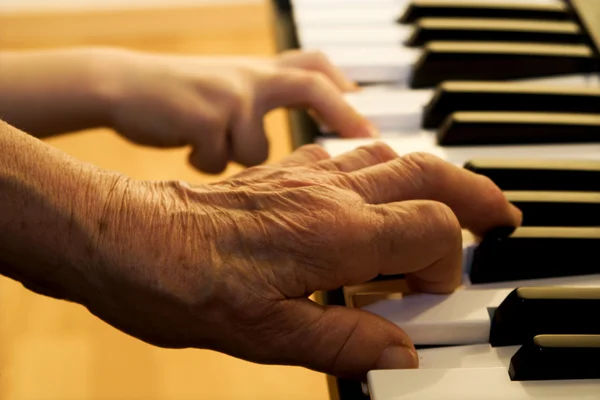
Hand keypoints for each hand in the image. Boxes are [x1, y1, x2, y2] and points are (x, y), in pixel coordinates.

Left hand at [77, 143, 520, 378]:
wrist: (121, 236)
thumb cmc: (177, 284)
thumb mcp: (262, 336)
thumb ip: (340, 344)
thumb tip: (396, 353)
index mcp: (331, 236)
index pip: (431, 230)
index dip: (447, 265)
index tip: (428, 297)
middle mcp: (326, 194)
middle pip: (428, 172)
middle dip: (473, 194)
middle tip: (499, 216)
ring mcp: (304, 174)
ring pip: (393, 155)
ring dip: (431, 177)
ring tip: (450, 204)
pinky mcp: (282, 171)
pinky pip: (350, 157)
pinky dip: (383, 173)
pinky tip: (377, 196)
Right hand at [101, 48, 375, 172]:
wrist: (123, 85)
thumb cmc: (177, 95)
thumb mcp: (224, 86)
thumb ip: (261, 98)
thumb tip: (294, 141)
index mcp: (256, 71)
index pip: (310, 66)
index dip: (343, 89)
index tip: (367, 118)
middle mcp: (249, 77)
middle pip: (310, 83)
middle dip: (343, 110)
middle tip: (370, 136)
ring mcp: (230, 95)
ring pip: (256, 152)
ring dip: (233, 158)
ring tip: (202, 144)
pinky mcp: (206, 117)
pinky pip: (223, 162)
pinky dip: (206, 164)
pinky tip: (186, 147)